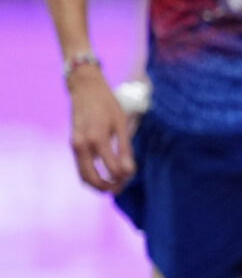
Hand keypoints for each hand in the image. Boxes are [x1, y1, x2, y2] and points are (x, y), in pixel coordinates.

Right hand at [68, 64, 135, 191]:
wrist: (85, 89)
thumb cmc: (106, 104)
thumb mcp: (120, 124)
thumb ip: (125, 149)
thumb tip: (129, 171)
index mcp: (97, 139)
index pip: (112, 169)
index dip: (124, 177)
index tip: (132, 175)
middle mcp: (82, 145)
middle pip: (91, 179)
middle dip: (107, 187)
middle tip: (120, 188)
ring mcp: (75, 146)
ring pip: (83, 175)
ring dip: (97, 184)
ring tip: (113, 184)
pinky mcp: (73, 144)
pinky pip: (80, 166)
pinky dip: (91, 174)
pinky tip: (105, 173)